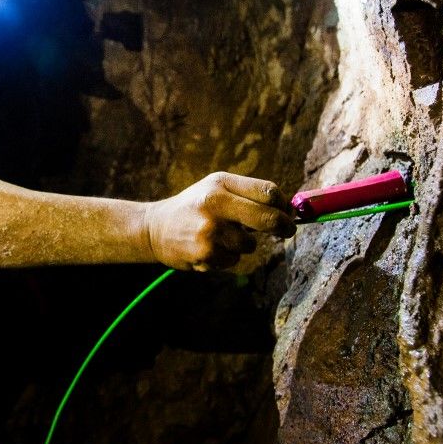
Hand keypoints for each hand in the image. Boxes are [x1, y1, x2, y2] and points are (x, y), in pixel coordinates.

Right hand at [143, 172, 295, 271]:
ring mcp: (210, 231)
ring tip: (223, 236)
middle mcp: (215, 205)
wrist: (155, 228)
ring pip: (250, 244)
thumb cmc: (195, 206)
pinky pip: (234, 259)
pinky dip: (227, 256)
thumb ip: (248, 193)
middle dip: (283, 226)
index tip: (287, 212)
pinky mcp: (205, 253)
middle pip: (267, 218)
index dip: (284, 204)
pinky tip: (210, 247)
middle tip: (287, 230)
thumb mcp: (216, 188)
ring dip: (244, 244)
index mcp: (220, 184)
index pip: (267, 192)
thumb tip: (287, 209)